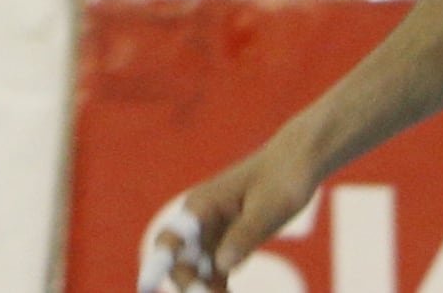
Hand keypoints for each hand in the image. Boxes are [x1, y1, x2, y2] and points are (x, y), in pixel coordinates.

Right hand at [158, 140, 322, 288]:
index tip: (145, 287)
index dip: (155, 265)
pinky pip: (216, 270)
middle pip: (180, 261)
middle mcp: (199, 220)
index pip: (169, 240)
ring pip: (197, 270)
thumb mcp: (268, 209)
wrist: (297, 162)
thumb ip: (244, 235)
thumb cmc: (282, 179)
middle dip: (189, 285)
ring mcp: (213, 231)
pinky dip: (220, 287)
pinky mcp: (229, 240)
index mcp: (200, 206)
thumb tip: (221, 266)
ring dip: (205, 289)